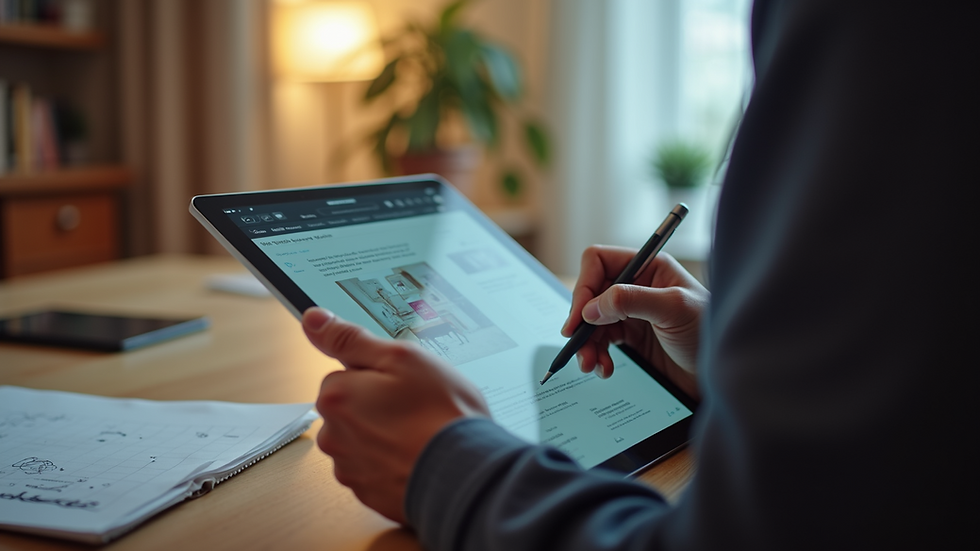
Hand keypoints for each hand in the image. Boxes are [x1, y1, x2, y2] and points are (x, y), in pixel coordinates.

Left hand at [303, 307, 489, 523]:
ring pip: (362, 439)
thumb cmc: (439, 414)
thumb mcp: (401, 358)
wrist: (466, 473)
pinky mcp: (368, 493)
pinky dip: (392, 462)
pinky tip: (417, 455)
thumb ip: (350, 339)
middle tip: (414, 406)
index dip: (377, 375)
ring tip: (419, 433)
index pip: (344, 374)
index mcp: (337, 397)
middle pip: (350, 408)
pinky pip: (374, 468)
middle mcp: (334, 435)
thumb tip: (314, 319)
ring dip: (384, 435)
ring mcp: (350, 468)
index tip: (401, 383)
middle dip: (377, 405)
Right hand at [562, 247, 707, 397]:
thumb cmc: (709, 333)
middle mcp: (638, 285)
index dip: (585, 286)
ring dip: (586, 343)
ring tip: (590, 365)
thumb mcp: (673, 310)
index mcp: (649, 267)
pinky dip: (597, 355)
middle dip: (581, 320)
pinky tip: (605, 369)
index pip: (599, 262)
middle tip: (576, 345)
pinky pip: (602, 341)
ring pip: (592, 321)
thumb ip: (631, 301)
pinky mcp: (633, 337)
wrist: (725, 374)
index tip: (580, 317)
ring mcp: (633, 312)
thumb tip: (591, 307)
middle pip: (591, 293)